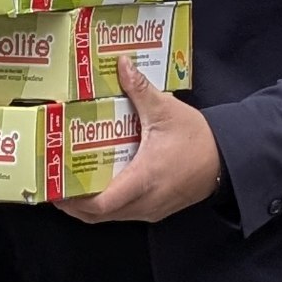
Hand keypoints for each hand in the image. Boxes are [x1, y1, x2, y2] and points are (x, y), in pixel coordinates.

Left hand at [56, 58, 221, 224]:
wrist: (227, 161)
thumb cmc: (198, 139)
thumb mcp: (167, 111)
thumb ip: (140, 89)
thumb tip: (122, 64)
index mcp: (142, 180)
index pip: (100, 204)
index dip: (72, 200)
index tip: (54, 186)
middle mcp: (144, 202)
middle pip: (97, 216)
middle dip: (72, 203)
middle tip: (54, 182)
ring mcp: (150, 210)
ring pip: (110, 217)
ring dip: (88, 205)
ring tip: (70, 182)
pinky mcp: (156, 210)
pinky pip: (123, 213)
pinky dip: (106, 203)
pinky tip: (98, 183)